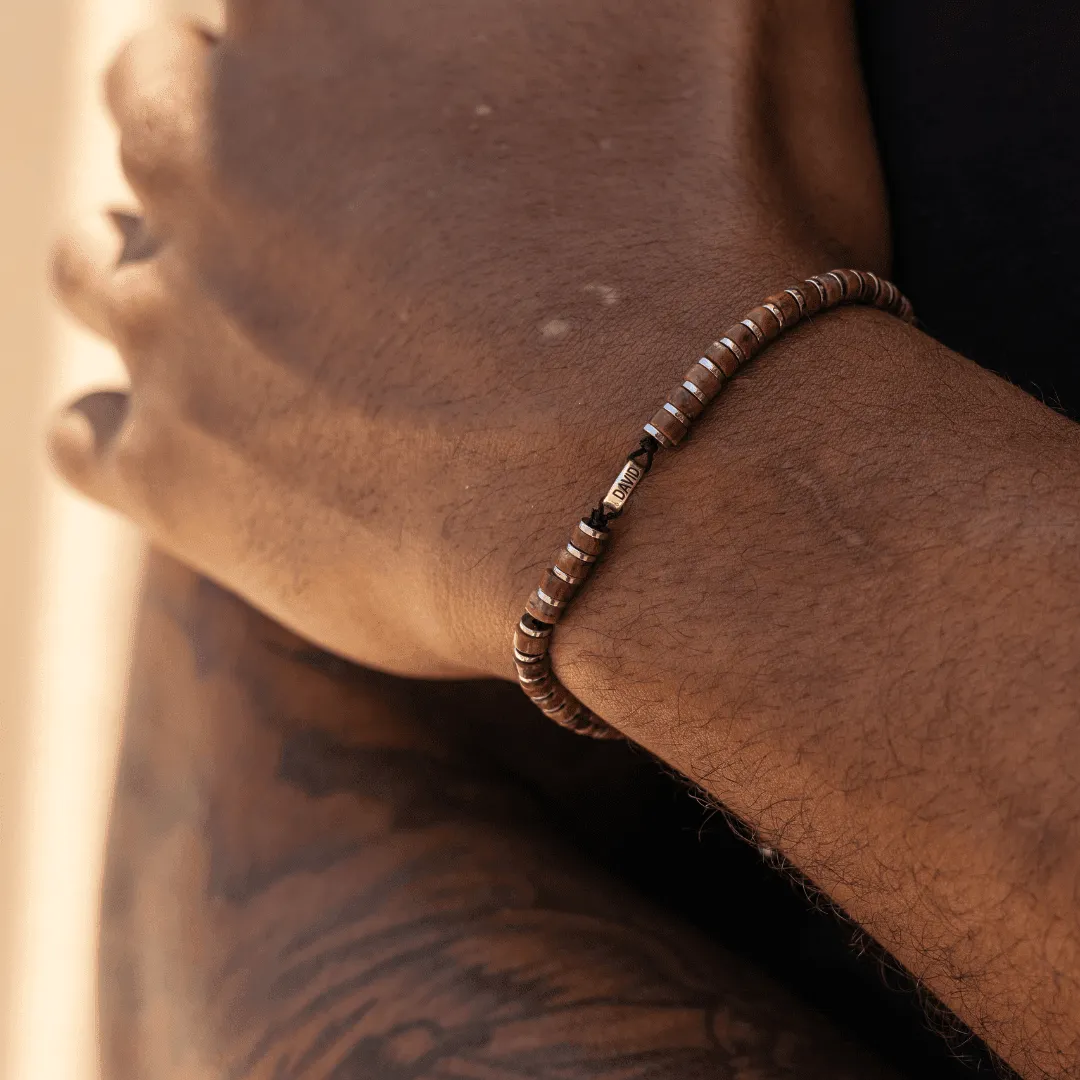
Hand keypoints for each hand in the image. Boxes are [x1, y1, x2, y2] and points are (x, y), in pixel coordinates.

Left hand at [50, 0, 887, 677]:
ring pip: (99, 275)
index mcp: (315, 20)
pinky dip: (130, 440)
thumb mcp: (739, 17)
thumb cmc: (733, 253)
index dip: (308, 74)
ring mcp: (171, 320)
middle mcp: (204, 148)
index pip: (257, 20)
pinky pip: (89, 442)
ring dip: (157, 293)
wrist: (687, 482)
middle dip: (215, 160)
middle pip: (155, 122)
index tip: (365, 132)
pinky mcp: (172, 477)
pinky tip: (203, 454)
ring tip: (254, 345)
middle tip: (305, 234)